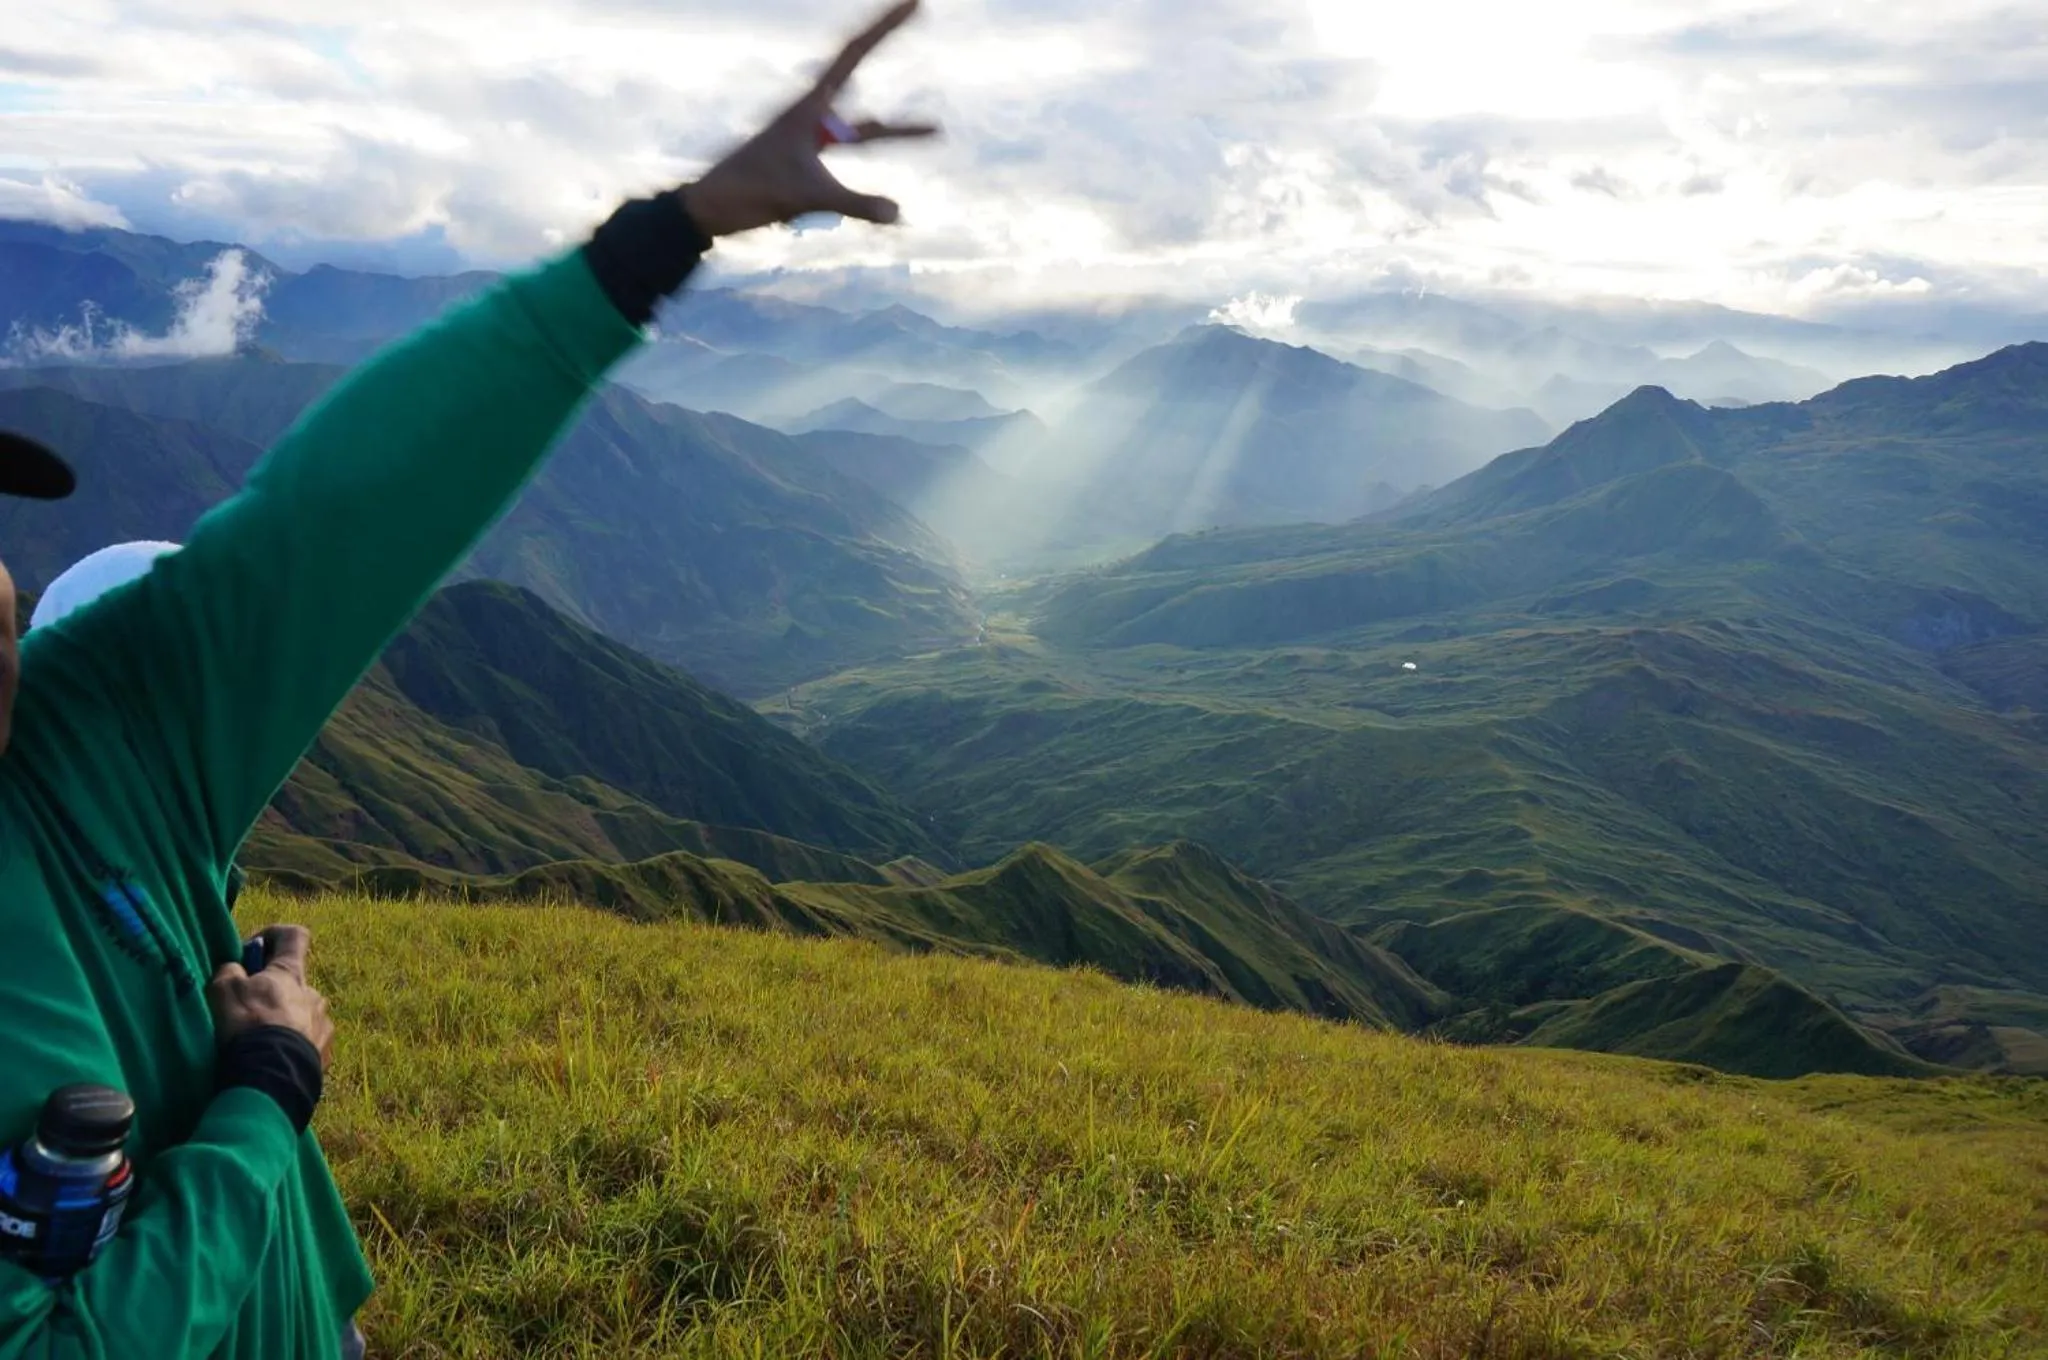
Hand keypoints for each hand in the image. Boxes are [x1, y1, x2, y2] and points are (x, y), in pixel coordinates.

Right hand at [207, 925, 334, 1068]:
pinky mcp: (326, 1050)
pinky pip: (308, 1040)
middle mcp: (314, 993)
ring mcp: (323, 1022)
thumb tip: (234, 969)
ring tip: (260, 1041)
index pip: (294, 935)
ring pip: (301, 1012)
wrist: (272, 1075)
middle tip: (247, 1011)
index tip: (251, 952)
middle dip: (272, 992)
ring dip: (283, 1020)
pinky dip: (292, 1044)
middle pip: (293, 982)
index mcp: (291, 973)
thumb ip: (229, 972)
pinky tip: (274, 1058)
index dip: (273, 936)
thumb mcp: (223, 990)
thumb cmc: (247, 1025)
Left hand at [679, 0, 936, 236]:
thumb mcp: (807, 196)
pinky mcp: (808, 159)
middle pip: (859, 67)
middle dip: (888, 40)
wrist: (711, 208)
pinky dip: (873, 160)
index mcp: (810, 105)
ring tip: (937, 130)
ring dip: (899, 129)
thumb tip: (897, 211)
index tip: (915, 4)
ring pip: (865, 125)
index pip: (854, 52)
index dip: (886, 26)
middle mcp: (812, 111)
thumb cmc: (750, 192)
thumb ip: (855, 203)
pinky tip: (888, 183)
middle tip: (917, 9)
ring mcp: (812, 135)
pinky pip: (851, 153)